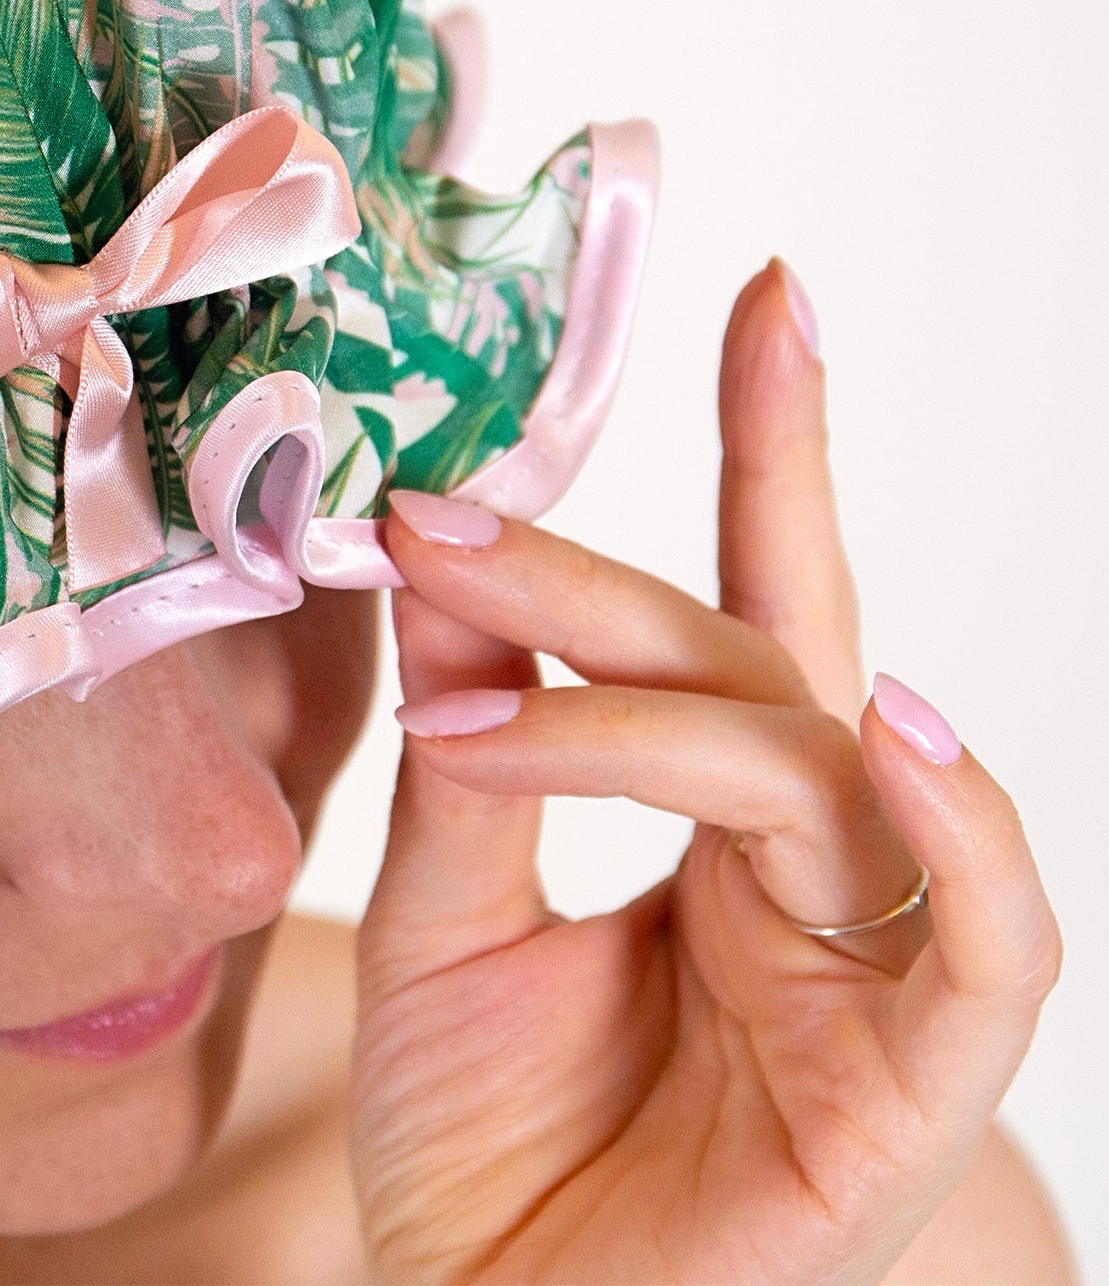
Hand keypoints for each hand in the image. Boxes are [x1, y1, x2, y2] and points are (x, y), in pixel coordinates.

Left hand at [348, 261, 1060, 1284]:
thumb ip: (472, 743)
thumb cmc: (484, 1144)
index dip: (774, 447)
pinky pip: (991, 947)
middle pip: (749, 661)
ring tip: (482, 711)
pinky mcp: (912, 1090)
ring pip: (812, 766)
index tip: (765, 289)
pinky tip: (906, 735)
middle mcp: (815, 867)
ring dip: (646, 712)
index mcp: (720, 817)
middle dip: (592, 582)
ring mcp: (873, 969)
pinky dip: (966, 839)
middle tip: (443, 520)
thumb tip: (442, 564)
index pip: (753, 603)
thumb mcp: (447, 911)